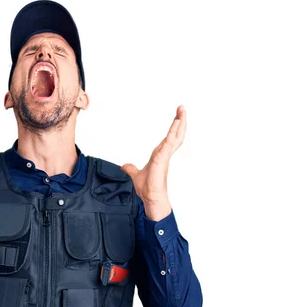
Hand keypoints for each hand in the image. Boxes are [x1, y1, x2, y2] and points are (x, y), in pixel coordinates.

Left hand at [120, 105, 186, 220]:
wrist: (151, 199)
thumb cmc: (148, 189)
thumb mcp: (136, 175)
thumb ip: (131, 169)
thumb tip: (125, 166)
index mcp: (161, 155)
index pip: (170, 138)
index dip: (175, 128)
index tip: (177, 117)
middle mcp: (165, 154)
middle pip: (176, 134)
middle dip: (180, 120)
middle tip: (182, 107)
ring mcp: (165, 156)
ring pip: (175, 136)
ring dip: (179, 123)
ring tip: (182, 111)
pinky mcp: (162, 160)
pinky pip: (168, 144)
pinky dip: (172, 134)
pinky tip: (175, 125)